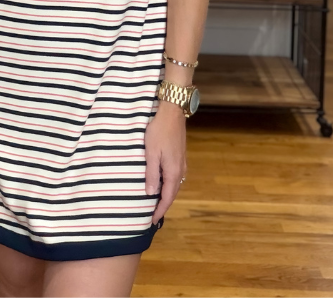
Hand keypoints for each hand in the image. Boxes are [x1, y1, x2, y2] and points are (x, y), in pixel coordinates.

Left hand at [145, 101, 186, 224]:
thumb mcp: (151, 153)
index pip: (167, 197)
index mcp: (173, 171)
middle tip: (152, 214)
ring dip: (166, 194)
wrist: (172, 112)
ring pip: (174, 184)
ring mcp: (182, 162)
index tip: (152, 221)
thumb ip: (151, 174)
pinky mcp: (180, 155)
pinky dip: (168, 184)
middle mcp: (181, 170)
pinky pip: (175, 176)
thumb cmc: (158, 131)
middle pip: (172, 193)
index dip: (160, 210)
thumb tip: (150, 194)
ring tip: (156, 202)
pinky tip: (161, 183)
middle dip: (163, 204)